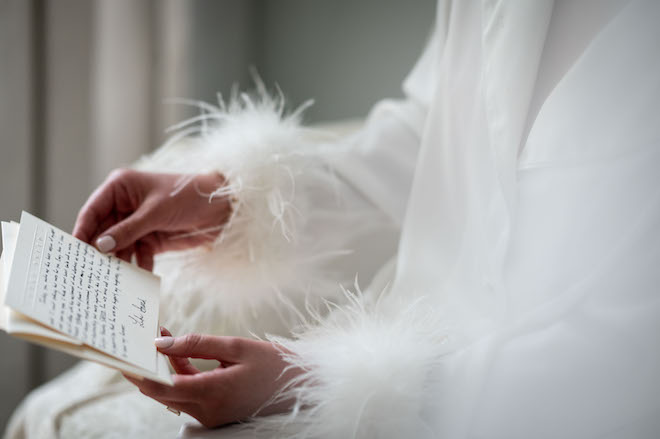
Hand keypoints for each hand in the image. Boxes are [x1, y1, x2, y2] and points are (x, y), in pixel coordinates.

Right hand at [73, 169, 231, 269]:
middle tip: (88, 273)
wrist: (223, 207)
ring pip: (118, 247)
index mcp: (121, 187)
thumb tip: (99, 245)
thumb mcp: (155, 211)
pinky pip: (137, 256)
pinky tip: (133, 283)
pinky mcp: (151, 239)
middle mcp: (125, 205)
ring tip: (109, 283)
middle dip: (98, 252)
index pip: (93, 210)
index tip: (74, 252)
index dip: (82, 230)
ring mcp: (137, 224)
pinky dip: (136, 267)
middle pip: (103, 232)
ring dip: (116, 263)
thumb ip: (128, 230)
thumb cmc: (189, 196)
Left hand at [124, 329, 301, 427]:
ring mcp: (211, 415)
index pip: (160, 387)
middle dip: (147, 366)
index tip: (123, 353)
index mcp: (212, 393)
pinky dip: (180, 377)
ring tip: (163, 337)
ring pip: (174, 393)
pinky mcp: (215, 412)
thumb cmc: (274, 365)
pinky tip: (179, 355)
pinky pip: (189, 395)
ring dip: (164, 369)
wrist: (301, 387)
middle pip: (162, 392)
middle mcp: (207, 410)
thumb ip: (197, 344)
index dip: (137, 371)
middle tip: (139, 339)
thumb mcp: (236, 347)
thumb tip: (162, 343)